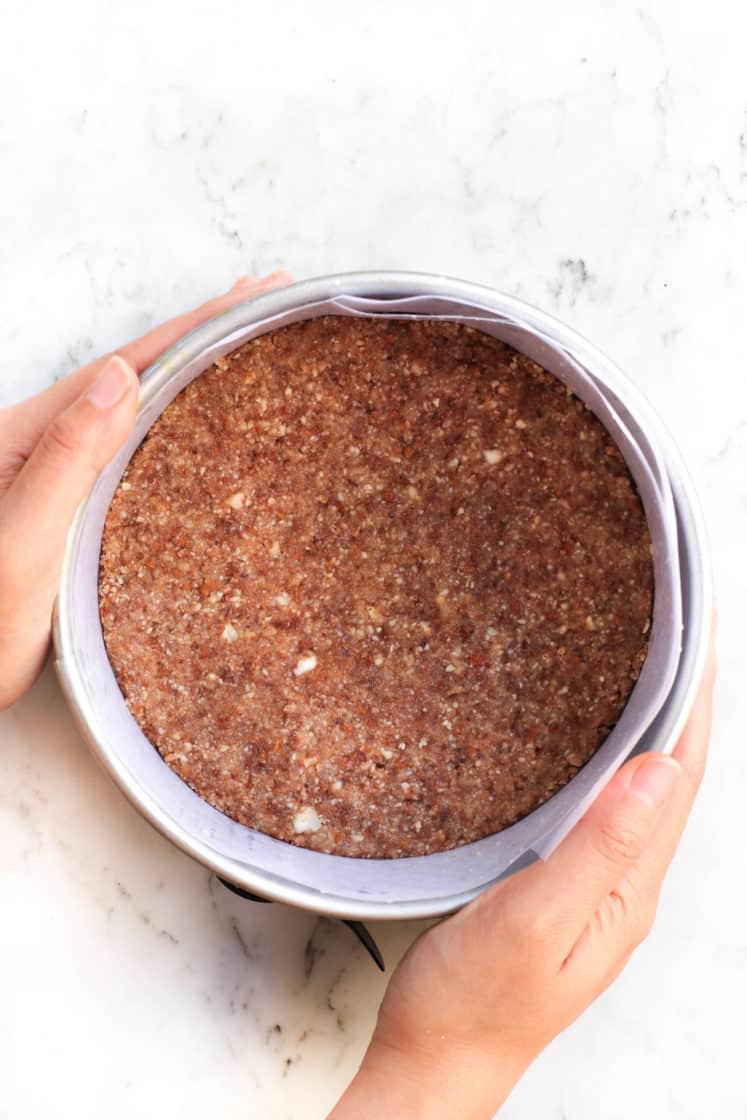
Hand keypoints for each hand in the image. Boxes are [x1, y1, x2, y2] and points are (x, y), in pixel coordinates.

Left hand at [0, 272, 291, 709]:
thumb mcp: (24, 540)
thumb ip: (66, 456)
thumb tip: (119, 374)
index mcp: (29, 435)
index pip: (126, 367)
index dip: (193, 329)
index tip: (251, 295)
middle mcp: (43, 441)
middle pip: (134, 371)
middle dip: (201, 332)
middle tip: (263, 299)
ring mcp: (55, 470)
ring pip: (133, 403)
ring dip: (189, 366)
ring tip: (239, 338)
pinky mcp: (68, 502)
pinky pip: (129, 443)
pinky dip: (171, 414)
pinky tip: (193, 412)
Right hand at [331, 626, 715, 1119]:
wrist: (435, 1062)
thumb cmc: (475, 1004)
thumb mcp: (535, 922)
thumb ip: (598, 848)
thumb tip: (658, 770)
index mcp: (630, 888)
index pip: (681, 772)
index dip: (693, 696)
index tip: (695, 629)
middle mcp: (625, 884)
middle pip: (671, 773)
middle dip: (681, 696)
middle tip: (672, 625)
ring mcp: (597, 886)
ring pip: (639, 786)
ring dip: (650, 721)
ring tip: (642, 660)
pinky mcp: (563, 885)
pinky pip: (603, 805)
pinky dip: (609, 754)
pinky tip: (586, 737)